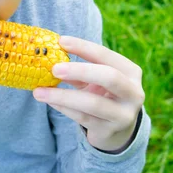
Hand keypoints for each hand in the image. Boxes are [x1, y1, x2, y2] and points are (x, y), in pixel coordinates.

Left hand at [33, 36, 144, 151]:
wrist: (117, 128)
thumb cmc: (102, 93)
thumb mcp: (96, 79)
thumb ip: (79, 69)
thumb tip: (49, 57)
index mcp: (130, 72)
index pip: (106, 55)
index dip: (83, 47)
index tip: (61, 41)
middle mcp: (133, 93)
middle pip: (109, 77)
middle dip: (80, 70)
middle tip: (54, 68)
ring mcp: (123, 114)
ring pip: (93, 103)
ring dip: (62, 96)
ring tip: (38, 91)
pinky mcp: (109, 131)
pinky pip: (83, 118)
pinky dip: (63, 108)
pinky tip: (49, 100)